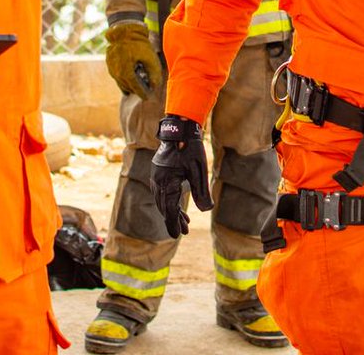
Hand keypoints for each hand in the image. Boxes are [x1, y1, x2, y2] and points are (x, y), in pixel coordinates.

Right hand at [105, 21, 160, 97]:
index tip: (147, 97)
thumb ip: (153, 73)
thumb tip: (154, 85)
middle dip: (136, 90)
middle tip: (144, 92)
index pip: (135, 87)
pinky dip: (123, 78)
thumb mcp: (150, 58)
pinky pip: (116, 75)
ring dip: (129, 85)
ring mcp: (111, 67)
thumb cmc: (138, 44)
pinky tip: (129, 78)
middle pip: (127, 86)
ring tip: (137, 86)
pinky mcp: (109, 63)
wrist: (124, 30)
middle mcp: (116, 72)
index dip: (142, 93)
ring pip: (120, 81)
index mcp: (126, 71)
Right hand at [151, 115, 212, 237]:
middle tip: (184, 231)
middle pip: (164, 206)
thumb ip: (201, 191)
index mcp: (166, 182)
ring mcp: (156, 176)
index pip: (169, 209)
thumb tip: (206, 210)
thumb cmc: (190, 148)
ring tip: (184, 221)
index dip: (174, 223)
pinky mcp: (159, 172)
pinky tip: (178, 204)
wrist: (179, 128)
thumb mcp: (199, 170)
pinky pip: (162, 191)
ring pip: (163, 199)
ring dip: (172, 210)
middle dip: (174, 219)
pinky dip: (170, 200)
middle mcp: (158, 181)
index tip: (178, 235)